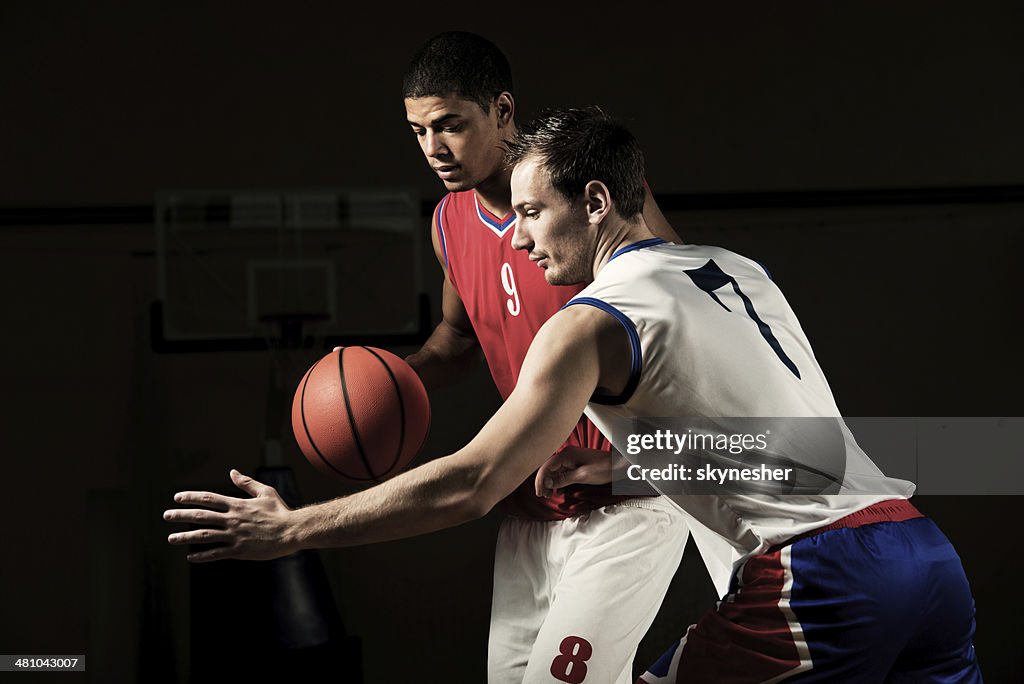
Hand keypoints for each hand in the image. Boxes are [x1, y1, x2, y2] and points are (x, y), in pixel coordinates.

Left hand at [164, 469, 301, 561]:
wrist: (292, 532)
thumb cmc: (280, 511)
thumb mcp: (265, 492)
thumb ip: (247, 483)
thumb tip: (232, 473)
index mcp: (237, 504)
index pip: (209, 498)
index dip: (191, 497)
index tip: (178, 498)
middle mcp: (232, 519)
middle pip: (201, 516)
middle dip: (181, 515)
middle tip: (166, 516)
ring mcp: (234, 535)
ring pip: (204, 536)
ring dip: (185, 537)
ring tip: (171, 538)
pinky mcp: (238, 550)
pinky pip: (216, 553)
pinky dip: (201, 556)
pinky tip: (190, 557)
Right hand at [534, 447, 624, 497]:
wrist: (619, 465)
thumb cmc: (604, 468)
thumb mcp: (582, 476)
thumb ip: (563, 479)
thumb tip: (548, 483)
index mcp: (567, 454)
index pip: (546, 466)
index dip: (540, 480)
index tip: (539, 492)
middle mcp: (567, 455)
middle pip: (548, 468)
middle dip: (543, 482)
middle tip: (542, 495)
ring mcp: (571, 459)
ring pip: (554, 471)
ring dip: (550, 483)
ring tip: (548, 495)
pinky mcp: (576, 464)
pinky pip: (562, 472)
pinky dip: (557, 482)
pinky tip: (558, 491)